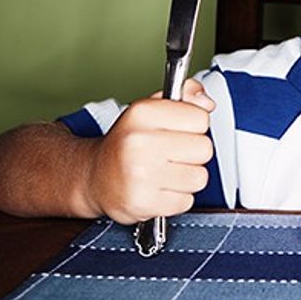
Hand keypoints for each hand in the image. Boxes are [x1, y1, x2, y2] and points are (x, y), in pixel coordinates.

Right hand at [85, 79, 214, 224]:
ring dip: (186, 178)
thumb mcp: (150, 109)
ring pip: (199, 178)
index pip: (201, 119)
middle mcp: (138, 141)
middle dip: (192, 154)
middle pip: (204, 149)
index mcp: (143, 113)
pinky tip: (158, 189)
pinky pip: (186, 201)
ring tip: (164, 172)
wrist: (93, 177)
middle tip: (171, 154)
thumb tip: (206, 102)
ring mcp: (139, 174)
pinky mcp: (142, 202)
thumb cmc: (127, 143)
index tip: (178, 131)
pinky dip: (176, 199)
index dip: (194, 127)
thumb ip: (184, 97)